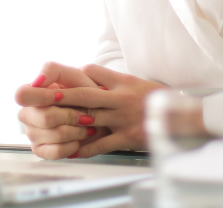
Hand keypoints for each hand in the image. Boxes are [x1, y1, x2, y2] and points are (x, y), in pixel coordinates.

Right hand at [15, 62, 102, 159]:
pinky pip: (55, 152)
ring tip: (86, 126)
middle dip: (69, 116)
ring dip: (75, 131)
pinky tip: (78, 139)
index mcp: (31, 92)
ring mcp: (33, 133)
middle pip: (43, 118)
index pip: (21, 95)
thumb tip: (36, 81)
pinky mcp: (41, 149)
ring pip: (52, 135)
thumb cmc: (86, 91)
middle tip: (85, 115)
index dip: (42, 97)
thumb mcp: (74, 75)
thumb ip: (53, 71)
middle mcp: (28, 113)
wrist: (100, 114)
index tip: (61, 96)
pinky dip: (72, 146)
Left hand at [15, 62, 165, 158]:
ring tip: (46, 122)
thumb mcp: (136, 83)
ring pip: (89, 117)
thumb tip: (91, 76)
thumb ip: (114, 81)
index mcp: (122, 82)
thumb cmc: (157, 100)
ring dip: (66, 121)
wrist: (183, 117)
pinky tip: (70, 150)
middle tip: (39, 95)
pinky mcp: (127, 137)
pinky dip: (84, 148)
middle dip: (60, 95)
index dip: (74, 74)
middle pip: (84, 94)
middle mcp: (120, 97)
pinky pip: (101, 143)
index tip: (54, 77)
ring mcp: (123, 118)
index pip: (93, 72)